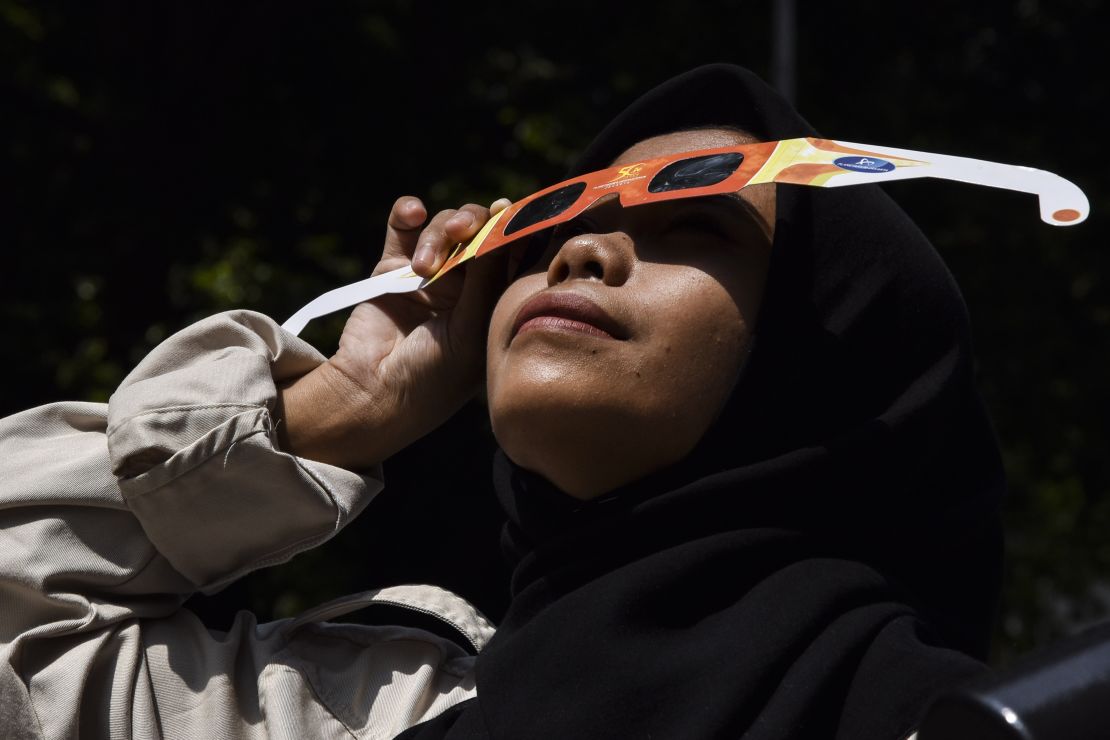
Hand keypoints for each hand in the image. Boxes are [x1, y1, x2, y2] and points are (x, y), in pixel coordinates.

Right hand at [277, 196, 512, 468]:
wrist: (374, 392)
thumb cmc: (434, 375)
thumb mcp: (472, 329)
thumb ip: (488, 276)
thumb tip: (502, 220)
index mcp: (494, 302)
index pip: (515, 253)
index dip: (516, 227)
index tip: (514, 210)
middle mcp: (467, 285)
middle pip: (479, 231)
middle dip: (473, 224)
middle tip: (462, 232)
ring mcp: (430, 273)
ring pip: (443, 226)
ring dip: (437, 233)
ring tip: (422, 266)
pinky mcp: (393, 267)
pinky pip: (403, 224)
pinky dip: (407, 210)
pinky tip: (412, 213)